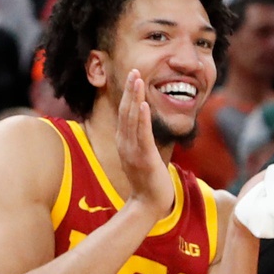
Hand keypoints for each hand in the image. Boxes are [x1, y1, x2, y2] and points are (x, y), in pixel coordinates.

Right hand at [116, 70, 173, 219]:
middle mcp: (125, 144)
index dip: (128, 95)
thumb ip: (141, 141)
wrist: (149, 204)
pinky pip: (141, 135)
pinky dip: (142, 118)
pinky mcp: (143, 158)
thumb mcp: (142, 156)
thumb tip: (146, 128)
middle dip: (130, 90)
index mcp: (124, 142)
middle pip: (126, 112)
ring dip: (135, 98)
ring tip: (138, 80)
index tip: (133, 77)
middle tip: (134, 70)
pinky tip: (143, 105)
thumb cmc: (148, 181)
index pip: (125, 114)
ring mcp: (132, 151)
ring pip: (132, 120)